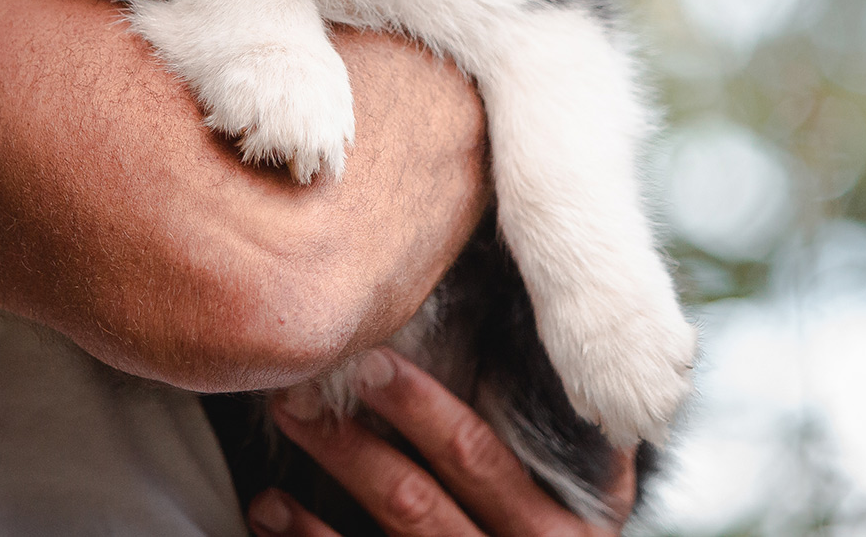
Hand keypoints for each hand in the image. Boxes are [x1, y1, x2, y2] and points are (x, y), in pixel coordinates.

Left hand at [249, 348, 635, 536]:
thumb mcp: (596, 502)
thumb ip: (577, 443)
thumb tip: (530, 347)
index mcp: (564, 528)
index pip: (479, 458)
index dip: (422, 409)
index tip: (371, 360)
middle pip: (417, 500)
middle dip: (353, 441)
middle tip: (301, 389)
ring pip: (388, 533)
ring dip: (328, 485)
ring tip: (284, 433)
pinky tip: (269, 508)